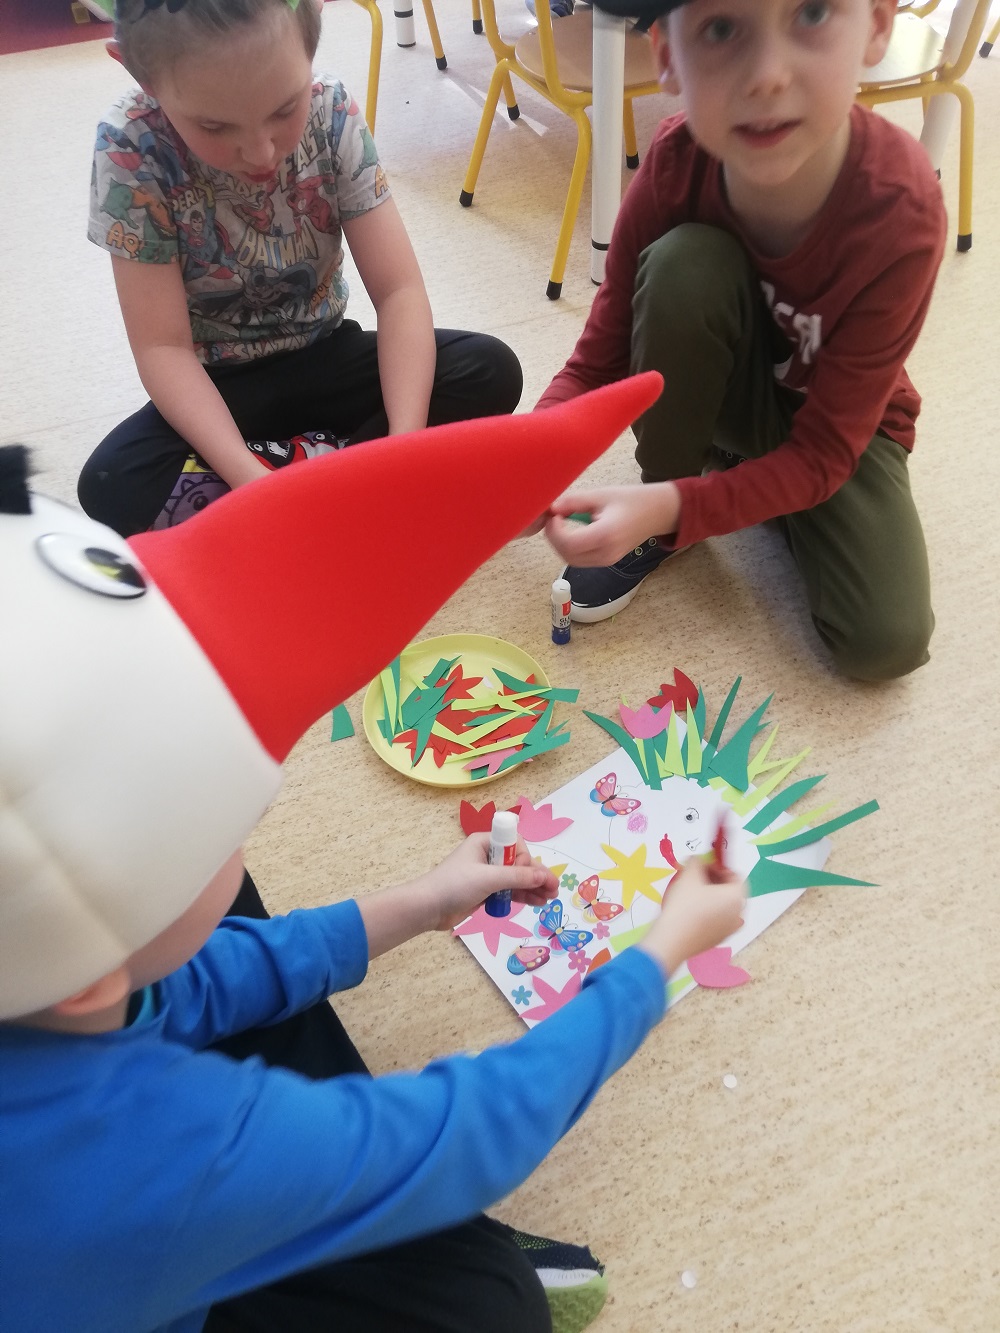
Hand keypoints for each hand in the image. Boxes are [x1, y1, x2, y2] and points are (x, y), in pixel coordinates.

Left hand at [416, 835, 558, 932]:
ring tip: (550, 898)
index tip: (524, 874)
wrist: (428, 908)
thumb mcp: (488, 878)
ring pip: (516, 879)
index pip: (515, 845)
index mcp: (485, 842)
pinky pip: (509, 891)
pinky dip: (523, 896)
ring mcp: (486, 875)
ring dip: (533, 887)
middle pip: (519, 863)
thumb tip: (544, 876)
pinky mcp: (485, 892)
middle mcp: (487, 856)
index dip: (525, 859)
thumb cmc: (454, 885)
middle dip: (536, 876)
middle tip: (554, 889)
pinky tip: (537, 902)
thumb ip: (517, 877)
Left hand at [544, 483, 681, 567]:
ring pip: (572, 560)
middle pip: (568, 555)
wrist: (657, 512)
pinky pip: (581, 560)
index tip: (554, 515)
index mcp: (605, 535)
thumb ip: (574, 502)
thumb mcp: (601, 495)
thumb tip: (552, 508)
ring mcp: (607, 560)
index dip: (554, 531)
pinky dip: (571, 548)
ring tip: (561, 524)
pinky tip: (572, 532)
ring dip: (561, 544)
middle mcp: (606, 553)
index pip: (569, 544)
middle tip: (553, 519)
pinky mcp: (607, 561)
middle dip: (554, 538)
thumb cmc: (632, 500)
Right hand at [638, 859, 745, 977]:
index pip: (735, 875)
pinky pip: (718, 921)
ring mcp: (730, 929)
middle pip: (731, 891)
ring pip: (725, 907)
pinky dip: (710, 914)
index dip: (719, 867)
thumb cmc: (684, 904)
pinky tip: (693, 913)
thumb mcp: (689, 875)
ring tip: (692, 895)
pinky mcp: (719, 940)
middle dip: (716, 881)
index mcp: (736, 896)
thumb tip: (699, 860)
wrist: (672, 939)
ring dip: (712, 897)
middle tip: (696, 878)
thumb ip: (697, 861)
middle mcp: (739, 913)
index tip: (702, 866)